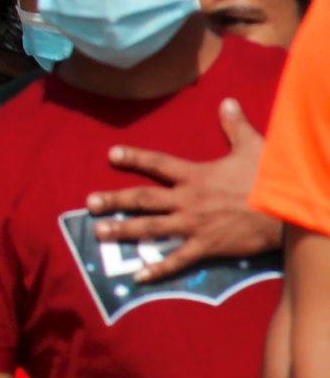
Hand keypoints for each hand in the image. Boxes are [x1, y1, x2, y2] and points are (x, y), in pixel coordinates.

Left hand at [89, 100, 275, 283]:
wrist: (289, 211)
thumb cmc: (271, 177)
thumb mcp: (254, 146)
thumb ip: (235, 126)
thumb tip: (227, 101)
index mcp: (196, 176)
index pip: (158, 163)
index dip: (134, 158)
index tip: (111, 155)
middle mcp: (188, 200)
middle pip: (143, 199)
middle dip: (115, 201)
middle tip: (89, 203)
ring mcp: (194, 225)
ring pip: (151, 228)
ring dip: (124, 231)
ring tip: (98, 233)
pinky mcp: (206, 246)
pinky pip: (177, 259)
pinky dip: (157, 269)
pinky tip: (138, 276)